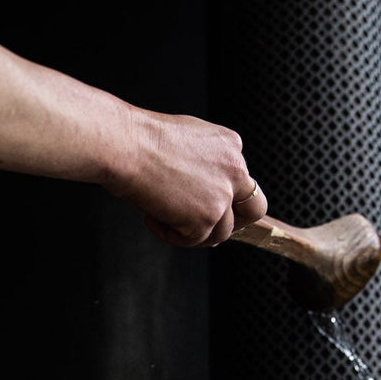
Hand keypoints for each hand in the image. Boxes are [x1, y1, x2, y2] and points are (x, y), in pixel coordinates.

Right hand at [110, 110, 266, 246]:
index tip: (200, 200)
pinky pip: (194, 240)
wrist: (126, 145)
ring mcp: (223, 196)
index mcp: (231, 145)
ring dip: (194, 232)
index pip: (241, 180)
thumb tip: (197, 186)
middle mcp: (235, 169)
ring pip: (223, 231)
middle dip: (234, 222)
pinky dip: (170, 235)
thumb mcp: (185, 139)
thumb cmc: (141, 139)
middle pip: (254, 208)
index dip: (221, 194)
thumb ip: (203, 162)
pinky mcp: (206, 218)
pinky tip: (151, 218)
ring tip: (163, 217)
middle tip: (205, 225)